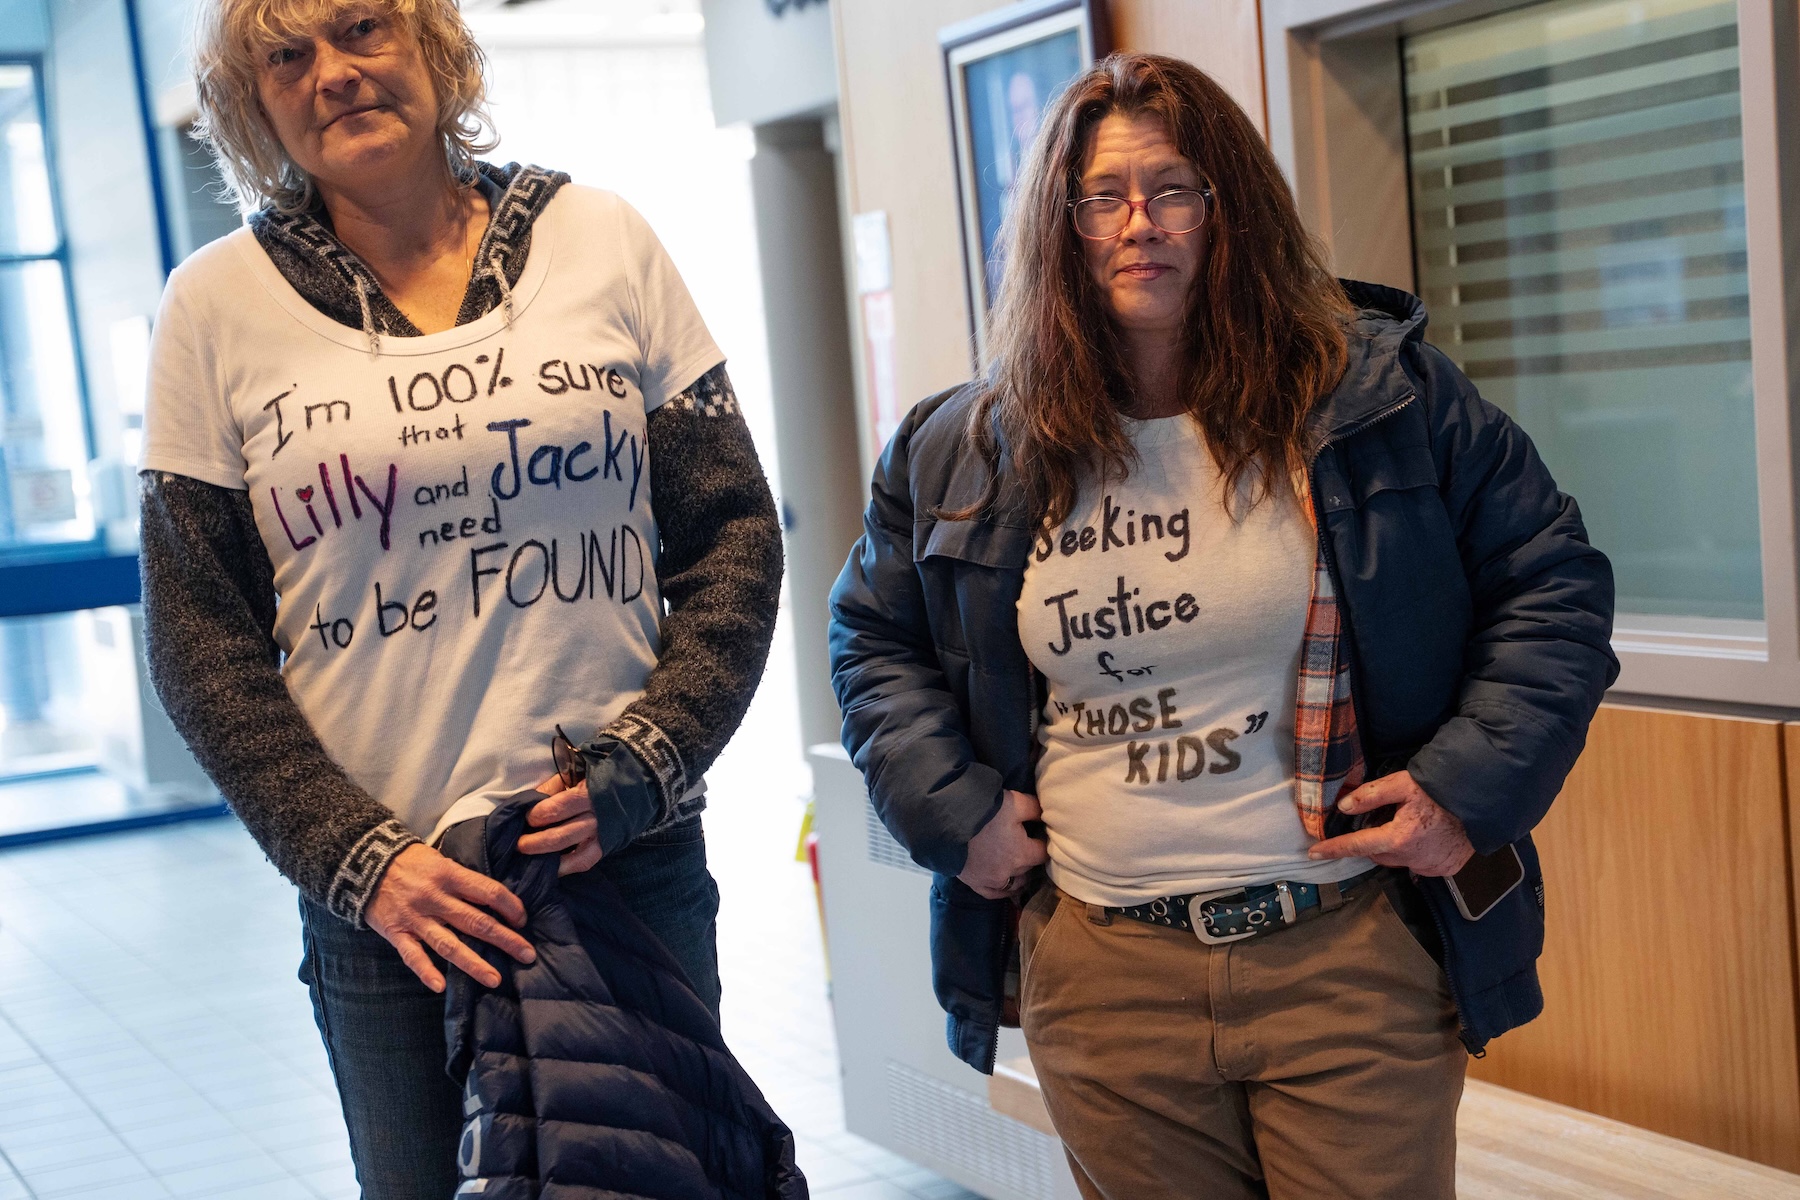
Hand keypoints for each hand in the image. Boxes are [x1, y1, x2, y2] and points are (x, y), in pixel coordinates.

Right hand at [365, 843, 533, 992]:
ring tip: (495, 979)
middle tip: (528, 955)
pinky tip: (441, 986)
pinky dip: (426, 971)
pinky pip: (412, 955)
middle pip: (476, 922)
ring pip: (449, 944)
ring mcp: (415, 918)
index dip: (510, 907)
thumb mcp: (440, 859)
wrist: (363, 862)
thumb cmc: (410, 860)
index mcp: (449, 875)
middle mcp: (435, 898)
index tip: (523, 920)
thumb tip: (494, 899)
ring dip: (474, 964)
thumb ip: (463, 880)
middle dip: (505, 940)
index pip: (489, 892)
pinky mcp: (396, 932)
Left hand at [518, 773, 602, 875]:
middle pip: (562, 835)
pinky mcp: (604, 848)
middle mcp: (596, 817)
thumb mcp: (574, 774)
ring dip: (549, 858)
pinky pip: (584, 862)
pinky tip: (551, 868)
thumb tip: (527, 803)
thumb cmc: (595, 779)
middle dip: (536, 842)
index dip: (537, 815)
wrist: (631, 789)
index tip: (525, 818)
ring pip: (573, 854)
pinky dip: (566, 867)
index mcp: (587, 794)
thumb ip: (551, 788)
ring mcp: (601, 836)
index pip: (558, 808)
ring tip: (530, 857)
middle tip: (519, 844)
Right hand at [959, 789, 1049, 899]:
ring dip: (1019, 875)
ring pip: (1015, 884)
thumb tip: (1046, 814)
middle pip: (1028, 868)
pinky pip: (994, 894)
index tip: (1039, 835)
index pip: (1043, 853)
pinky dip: (1003, 890)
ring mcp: (992, 881)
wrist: (947, 821)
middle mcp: (1010, 872)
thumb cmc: (983, 811)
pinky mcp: (975, 883)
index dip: (1042, 842)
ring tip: (1018, 864)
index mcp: (1022, 853)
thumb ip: (1034, 809)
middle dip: (1029, 857)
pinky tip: (1007, 886)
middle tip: (1026, 844)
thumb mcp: (1014, 802)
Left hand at [1308, 771, 1473, 876]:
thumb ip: (1371, 795)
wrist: (1483, 801)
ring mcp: (1431, 867)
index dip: (1334, 849)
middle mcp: (1412, 859)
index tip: (1314, 853)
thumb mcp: (1403, 784)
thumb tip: (1343, 806)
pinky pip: (1421, 863)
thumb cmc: (1442, 790)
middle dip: (1373, 840)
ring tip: (1410, 823)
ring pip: (1399, 860)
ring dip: (1396, 846)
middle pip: (1378, 854)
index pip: (1357, 846)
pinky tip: (1428, 834)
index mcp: (1398, 838)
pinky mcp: (1445, 869)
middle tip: (1382, 818)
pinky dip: (1418, 852)